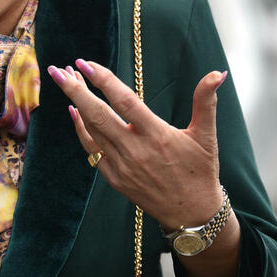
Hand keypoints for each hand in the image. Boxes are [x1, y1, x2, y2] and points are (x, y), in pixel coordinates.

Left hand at [47, 59, 228, 229]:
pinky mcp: (114, 177)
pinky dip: (81, 129)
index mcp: (157, 135)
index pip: (124, 101)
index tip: (85, 63)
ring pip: (91, 130)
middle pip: (98, 114)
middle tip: (59, 70)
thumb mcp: (206, 136)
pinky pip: (91, 148)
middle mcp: (135, 150)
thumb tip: (217, 73)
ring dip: (76, 104)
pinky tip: (74, 111)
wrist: (192, 214)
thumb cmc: (200, 171)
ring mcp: (121, 165)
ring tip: (66, 81)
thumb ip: (206, 102)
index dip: (103, 80)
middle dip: (75, 90)